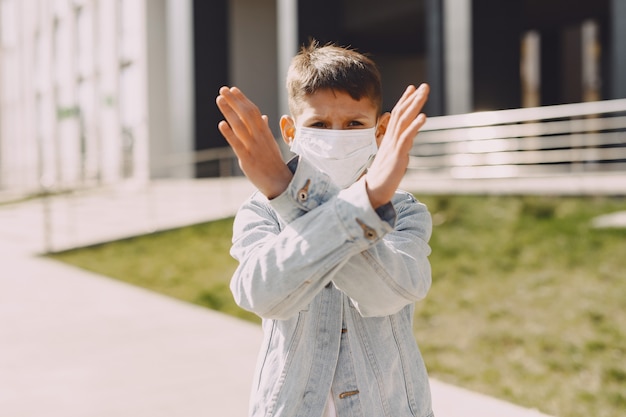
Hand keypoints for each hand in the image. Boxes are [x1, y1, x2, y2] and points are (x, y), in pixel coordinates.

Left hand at [216, 86, 292, 198]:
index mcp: (265, 132)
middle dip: (234, 101)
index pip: (254, 111)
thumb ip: (264, 129)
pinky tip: (221, 124)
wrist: (280, 182)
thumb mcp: (270, 143)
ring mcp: (253, 148)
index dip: (243, 99)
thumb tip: (263, 117)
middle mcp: (260, 137)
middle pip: (246, 114)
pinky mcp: (247, 159)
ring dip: (229, 111)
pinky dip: (229, 133)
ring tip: (219, 100)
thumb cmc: (273, 162)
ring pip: (240, 126)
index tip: (233, 90)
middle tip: (223, 89)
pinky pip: (237, 144)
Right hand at [365, 84, 428, 207]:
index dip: (405, 102)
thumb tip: (408, 143)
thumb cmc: (382, 179)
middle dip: (412, 99)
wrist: (372, 193)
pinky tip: (423, 117)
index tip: (412, 89)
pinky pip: (406, 138)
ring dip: (414, 106)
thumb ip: (399, 149)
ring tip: (423, 93)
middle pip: (401, 114)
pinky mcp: (397, 156)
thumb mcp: (392, 160)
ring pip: (404, 121)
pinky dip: (415, 126)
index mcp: (389, 140)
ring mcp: (393, 147)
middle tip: (423, 85)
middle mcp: (390, 140)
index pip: (397, 116)